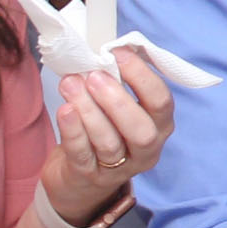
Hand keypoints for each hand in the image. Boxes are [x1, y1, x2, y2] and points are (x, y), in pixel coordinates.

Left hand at [42, 52, 173, 226]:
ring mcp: (119, 167)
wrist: (80, 178)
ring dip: (89, 110)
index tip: (117, 53)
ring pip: (109, 142)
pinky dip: (73, 130)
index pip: (161, 101)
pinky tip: (65, 110)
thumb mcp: (119, 107)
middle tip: (93, 76)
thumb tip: (106, 49)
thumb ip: (118, 82)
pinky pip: (82, 154)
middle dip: (117, 100)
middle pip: (141, 129)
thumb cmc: (104, 129)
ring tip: (70, 84)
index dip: (141, 75)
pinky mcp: (89, 175)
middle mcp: (146, 149)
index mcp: (159, 125)